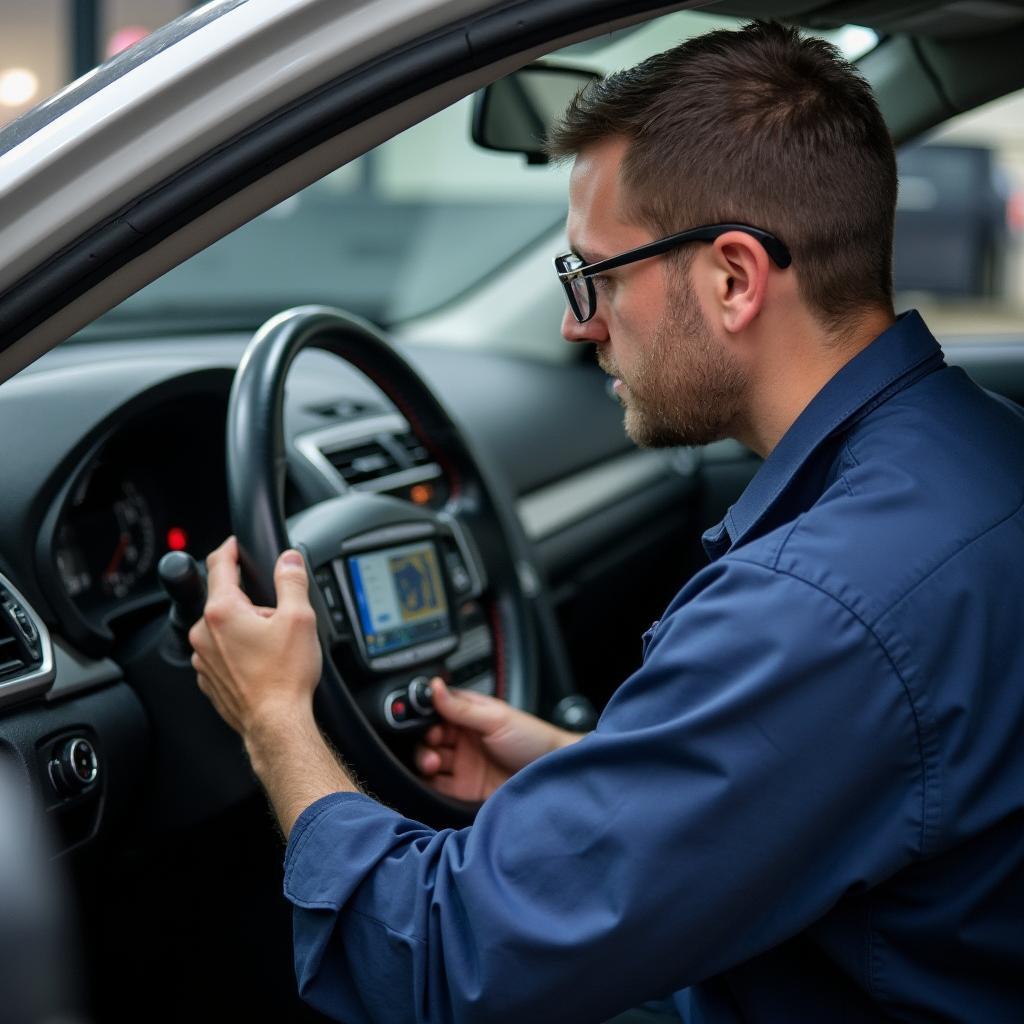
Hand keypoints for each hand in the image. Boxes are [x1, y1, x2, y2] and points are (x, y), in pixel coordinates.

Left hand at [188, 537, 322, 742]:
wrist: (277, 724)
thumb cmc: (285, 677)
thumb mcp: (299, 618)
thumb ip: (292, 581)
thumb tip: (289, 559)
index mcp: (222, 611)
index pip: (219, 565)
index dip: (229, 549)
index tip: (234, 545)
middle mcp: (204, 633)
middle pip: (225, 599)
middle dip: (251, 601)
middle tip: (278, 617)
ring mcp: (203, 658)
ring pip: (224, 628)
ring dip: (244, 628)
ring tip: (273, 646)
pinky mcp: (209, 678)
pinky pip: (222, 653)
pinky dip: (239, 651)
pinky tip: (263, 664)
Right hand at [415, 679, 580, 801]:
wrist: (553, 774)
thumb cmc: (533, 739)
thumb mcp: (496, 718)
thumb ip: (462, 707)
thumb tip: (435, 686)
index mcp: (468, 716)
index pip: (436, 712)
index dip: (425, 717)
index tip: (423, 721)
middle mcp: (462, 740)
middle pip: (427, 739)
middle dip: (423, 741)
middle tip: (433, 743)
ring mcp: (462, 765)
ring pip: (428, 763)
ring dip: (424, 761)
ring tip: (432, 763)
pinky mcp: (464, 790)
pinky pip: (437, 788)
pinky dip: (427, 785)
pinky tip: (429, 780)